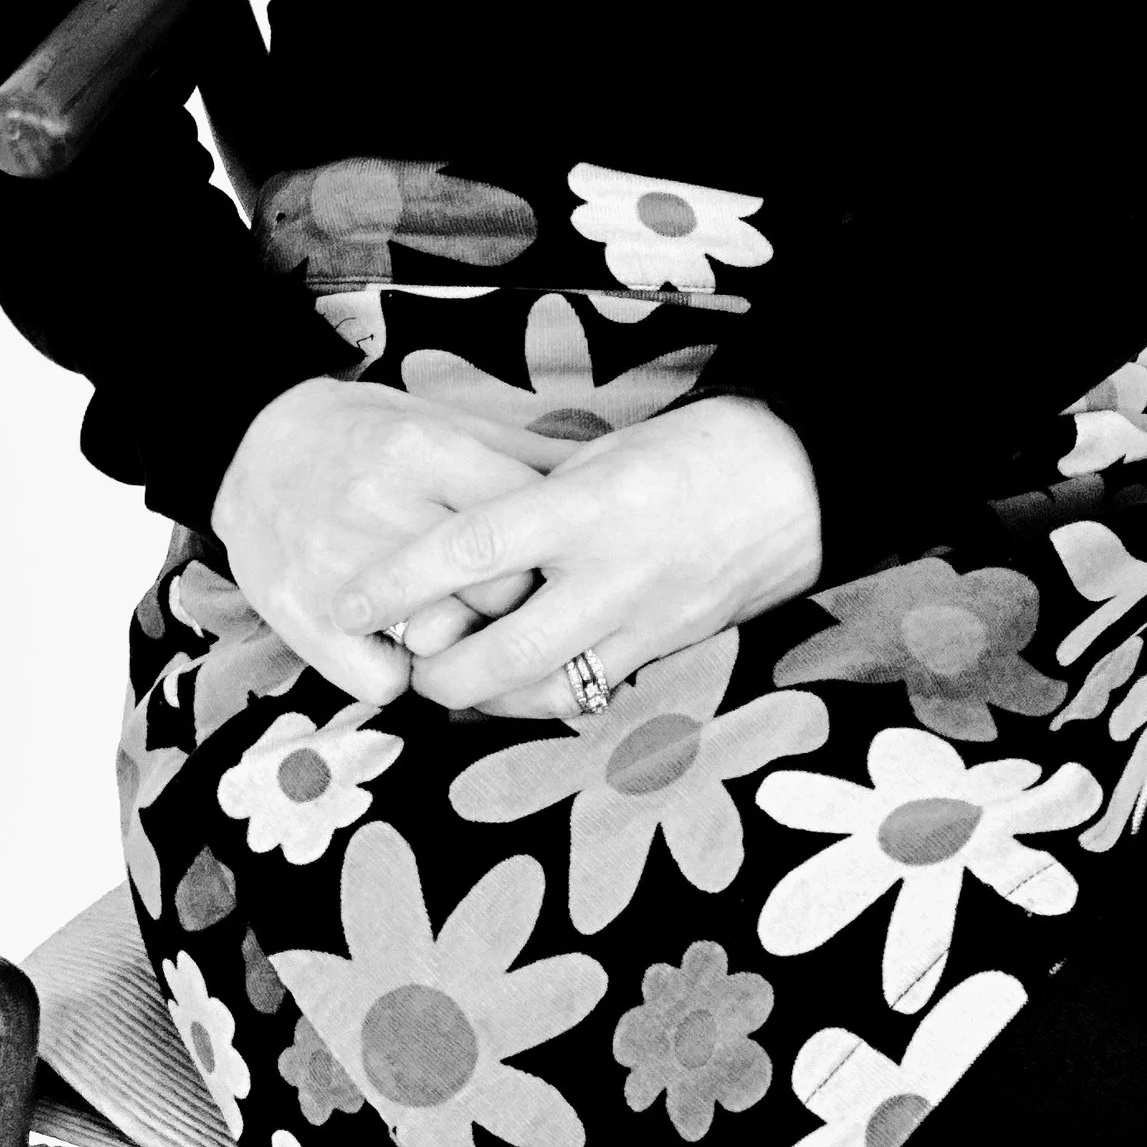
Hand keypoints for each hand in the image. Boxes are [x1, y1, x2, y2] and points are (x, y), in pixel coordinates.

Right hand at [211, 376, 556, 704]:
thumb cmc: (365, 435)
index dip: (548, 551)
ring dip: (462, 648)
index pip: (523, 522)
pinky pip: (384, 684)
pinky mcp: (304, 620)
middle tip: (510, 604)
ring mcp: (340, 568)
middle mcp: (384, 507)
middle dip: (514, 605)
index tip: (548, 560)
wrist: (251, 448)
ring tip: (459, 628)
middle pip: (494, 592)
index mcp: (426, 451)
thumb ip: (519, 451)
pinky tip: (403, 649)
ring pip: (445, 644)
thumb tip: (597, 475)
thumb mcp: (441, 419)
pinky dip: (401, 678)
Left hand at [329, 397, 822, 719]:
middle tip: (400, 668)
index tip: (347, 598)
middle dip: (436, 675)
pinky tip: (515, 689)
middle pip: (498, 652)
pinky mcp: (667, 650)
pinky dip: (541, 699)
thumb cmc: (696, 446)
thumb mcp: (606, 450)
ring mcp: (642, 622)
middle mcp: (612, 573)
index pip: (471, 550)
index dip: (399, 581)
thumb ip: (537, 492)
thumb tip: (467, 529)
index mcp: (588, 504)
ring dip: (483, 701)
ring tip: (447, 687)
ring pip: (541, 692)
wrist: (799, 482)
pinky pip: (590, 694)